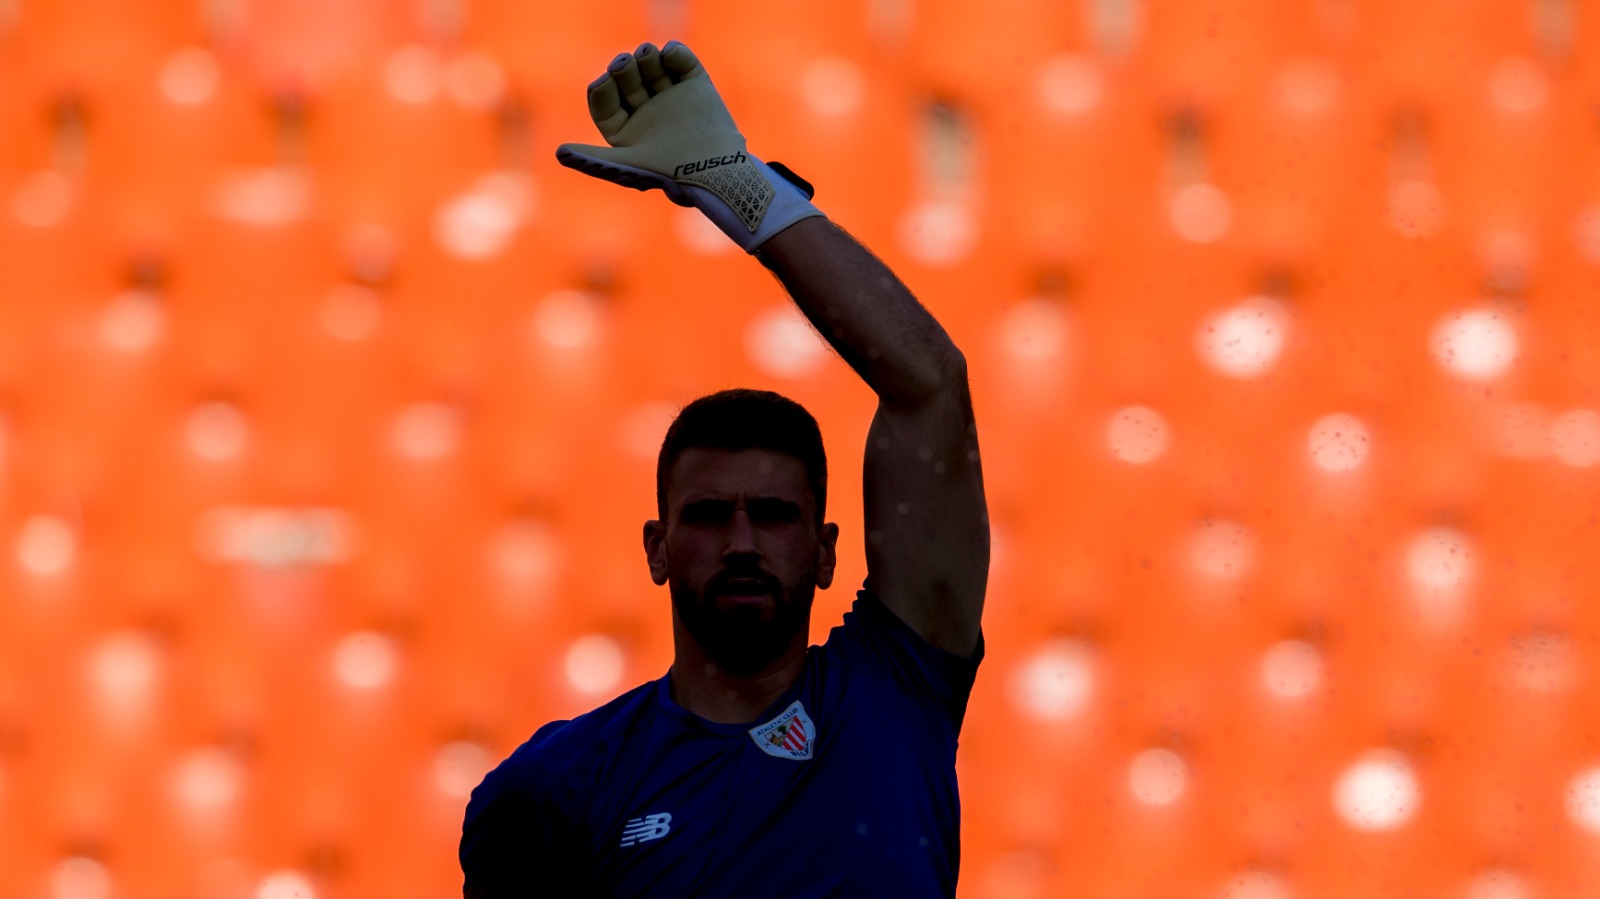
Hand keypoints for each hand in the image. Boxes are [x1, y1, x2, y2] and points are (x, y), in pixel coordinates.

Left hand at [557, 42, 755, 208]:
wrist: (716, 169)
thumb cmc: (668, 172)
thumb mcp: (626, 165)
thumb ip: (592, 158)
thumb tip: (558, 152)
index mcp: (626, 131)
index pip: (604, 100)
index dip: (602, 88)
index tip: (605, 82)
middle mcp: (646, 113)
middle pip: (626, 78)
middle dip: (622, 68)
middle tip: (625, 64)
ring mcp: (672, 97)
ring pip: (651, 65)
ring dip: (646, 55)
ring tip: (650, 57)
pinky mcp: (696, 87)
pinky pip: (681, 60)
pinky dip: (674, 52)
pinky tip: (670, 54)